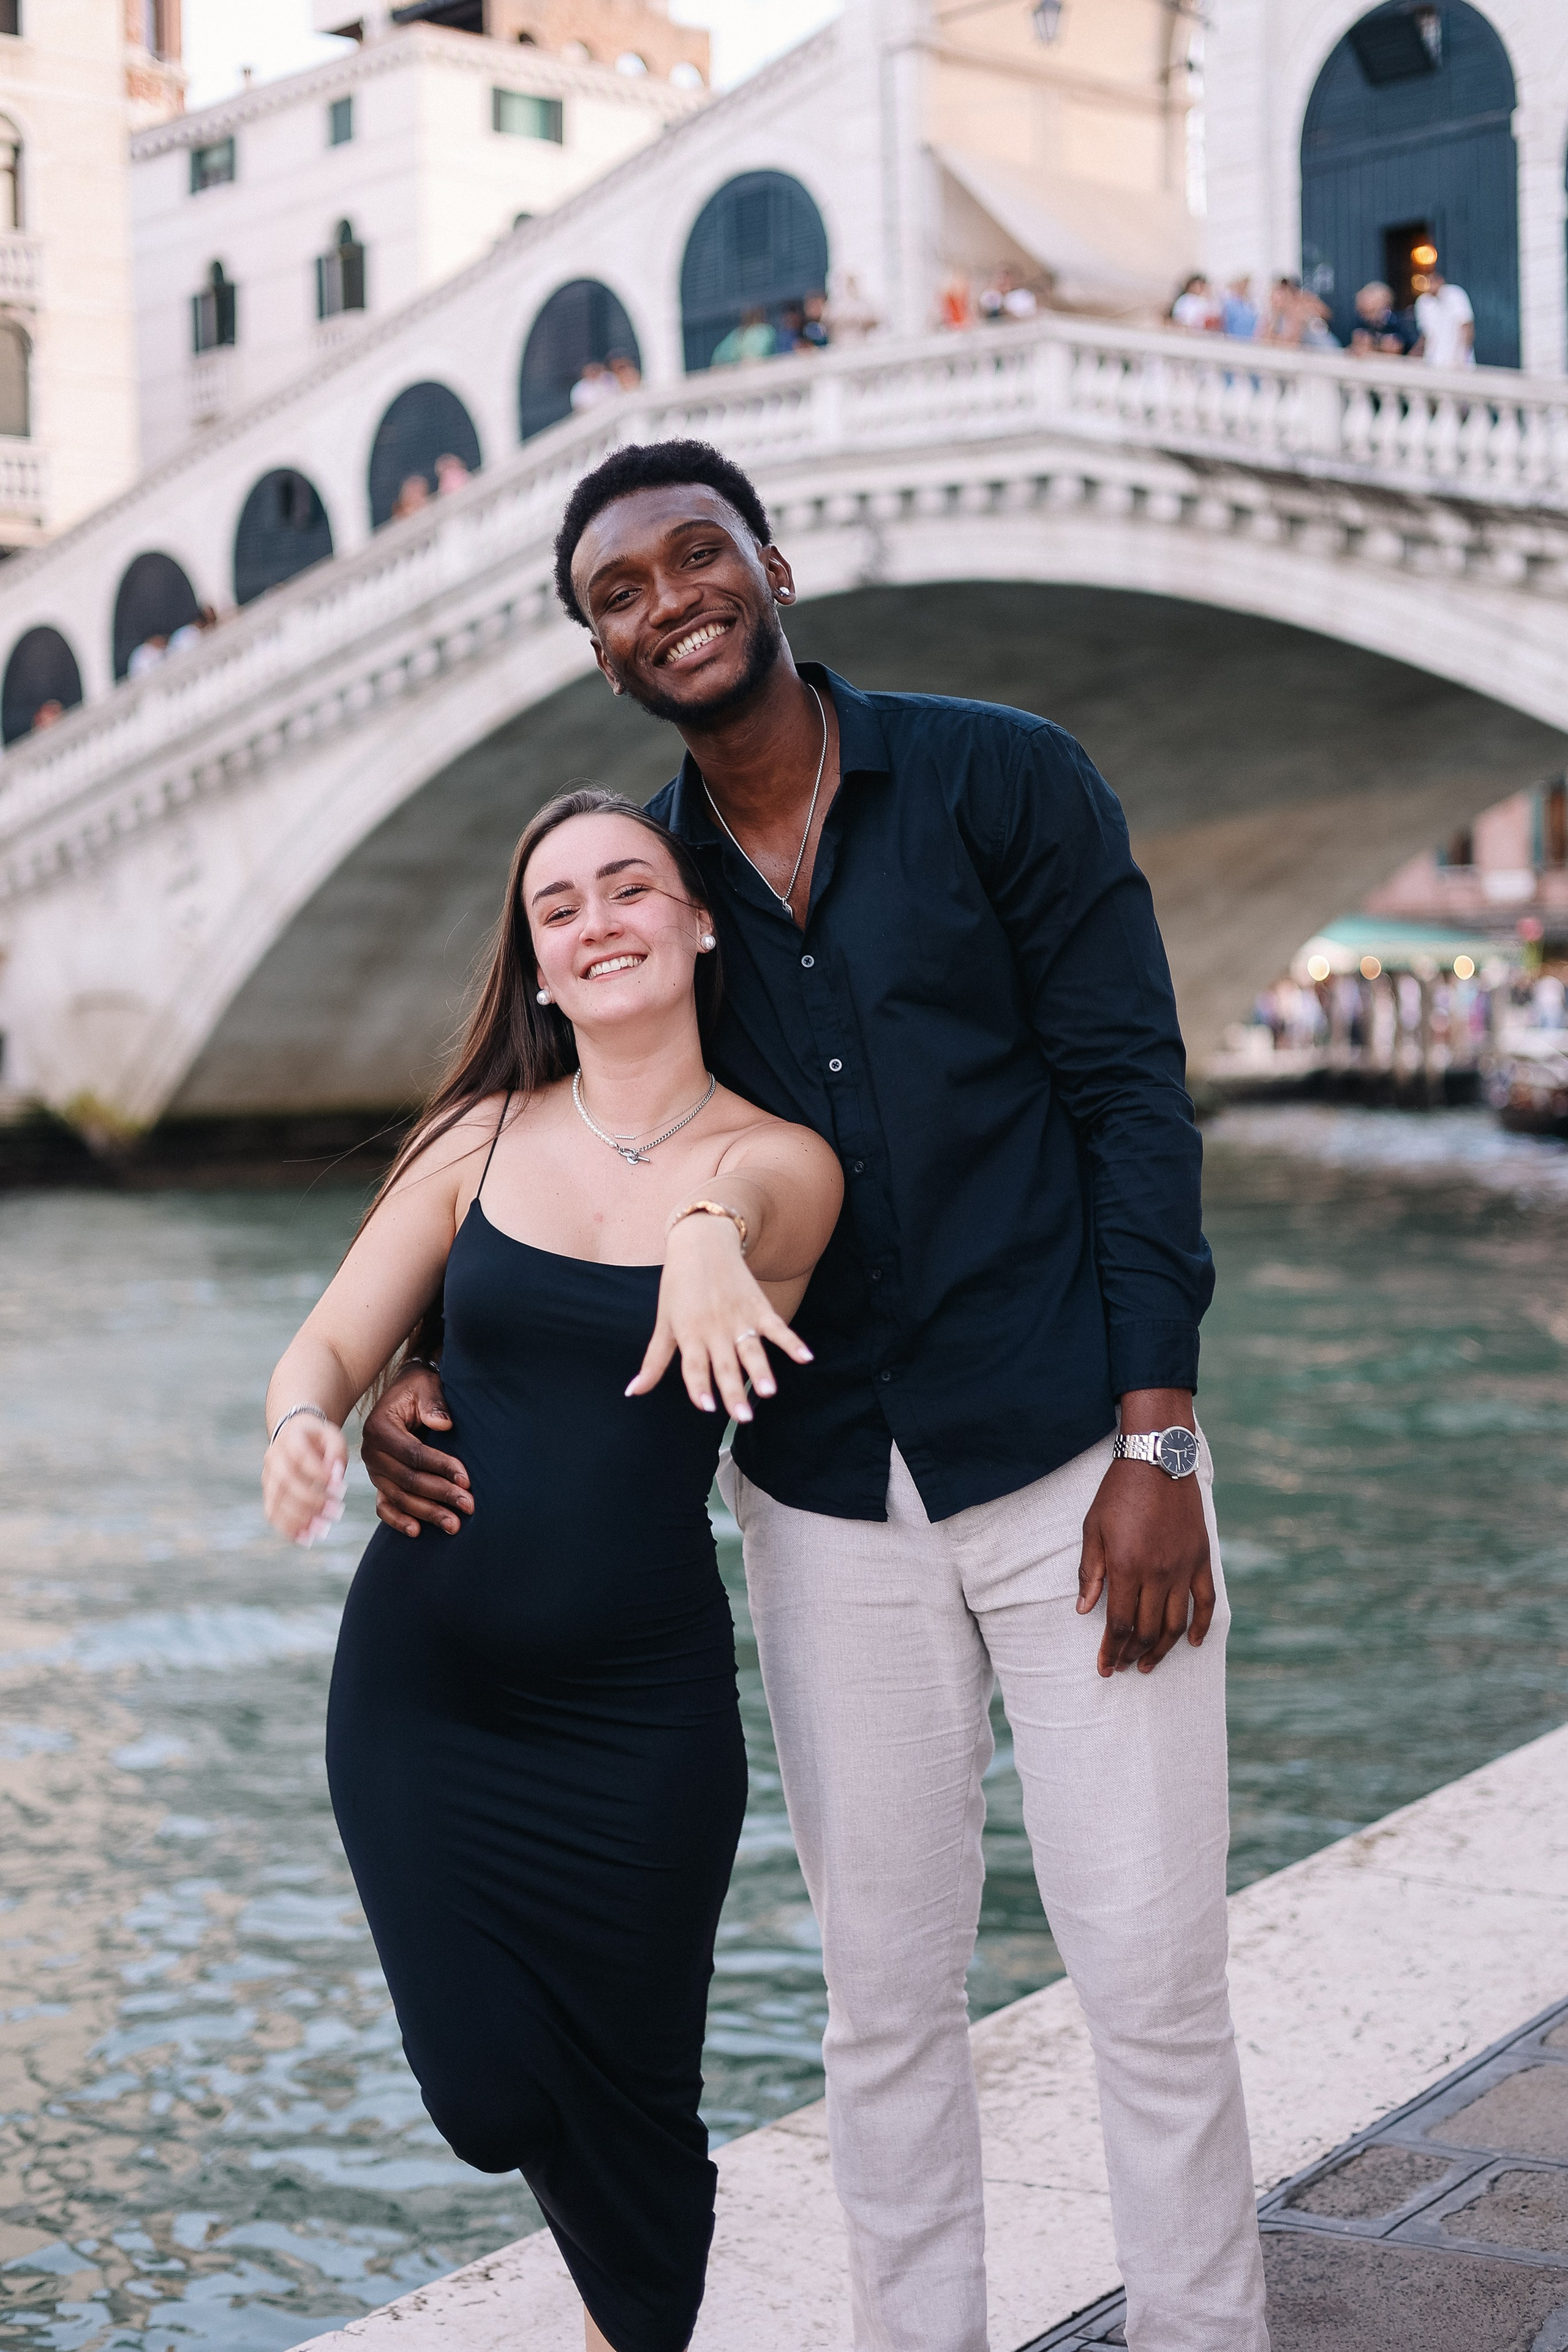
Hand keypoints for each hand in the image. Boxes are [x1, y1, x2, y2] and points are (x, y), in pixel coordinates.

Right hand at [263, 1413, 348, 1546]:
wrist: (295, 1437)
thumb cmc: (319, 1440)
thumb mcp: (333, 1437)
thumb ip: (337, 1452)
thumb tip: (336, 1476)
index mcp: (291, 1438)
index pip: (300, 1455)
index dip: (318, 1473)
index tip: (340, 1486)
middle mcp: (274, 1458)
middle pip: (286, 1482)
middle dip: (312, 1501)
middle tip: (336, 1512)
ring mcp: (268, 1477)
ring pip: (276, 1501)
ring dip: (299, 1519)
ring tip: (322, 1530)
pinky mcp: (269, 1494)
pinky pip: (272, 1514)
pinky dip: (287, 1528)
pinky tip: (305, 1538)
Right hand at [360, 1365, 471, 1538]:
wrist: (403, 1393)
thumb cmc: (418, 1389)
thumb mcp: (426, 1387)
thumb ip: (433, 1403)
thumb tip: (444, 1424)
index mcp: (380, 1428)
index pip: (414, 1455)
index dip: (441, 1468)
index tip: (467, 1479)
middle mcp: (371, 1452)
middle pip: (407, 1480)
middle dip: (440, 1495)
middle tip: (468, 1506)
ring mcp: (373, 1470)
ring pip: (399, 1497)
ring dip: (427, 1513)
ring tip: (454, 1525)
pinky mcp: (379, 1482)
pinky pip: (384, 1505)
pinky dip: (398, 1520)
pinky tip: (417, 1531)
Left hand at [626, 1214, 812, 1420]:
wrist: (702, 1243)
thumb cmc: (678, 1286)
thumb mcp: (663, 1322)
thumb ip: (653, 1361)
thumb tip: (633, 1392)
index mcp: (689, 1333)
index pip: (694, 1365)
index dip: (699, 1385)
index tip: (706, 1406)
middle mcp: (715, 1329)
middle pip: (725, 1364)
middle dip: (733, 1391)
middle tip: (743, 1417)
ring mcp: (739, 1318)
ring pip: (751, 1349)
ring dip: (761, 1370)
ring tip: (768, 1391)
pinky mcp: (759, 1307)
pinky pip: (778, 1327)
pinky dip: (792, 1342)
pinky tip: (806, 1358)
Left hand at [1077, 1408, 1214, 1676]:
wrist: (1158, 1460)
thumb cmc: (1118, 1493)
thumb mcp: (1092, 1529)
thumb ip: (1089, 1572)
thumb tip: (1083, 1609)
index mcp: (1126, 1567)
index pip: (1118, 1624)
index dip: (1111, 1651)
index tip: (1105, 1668)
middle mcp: (1157, 1573)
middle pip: (1147, 1630)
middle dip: (1133, 1654)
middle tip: (1123, 1667)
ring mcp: (1183, 1568)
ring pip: (1176, 1623)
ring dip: (1163, 1650)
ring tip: (1149, 1664)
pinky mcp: (1201, 1559)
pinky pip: (1206, 1601)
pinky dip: (1202, 1626)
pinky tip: (1193, 1643)